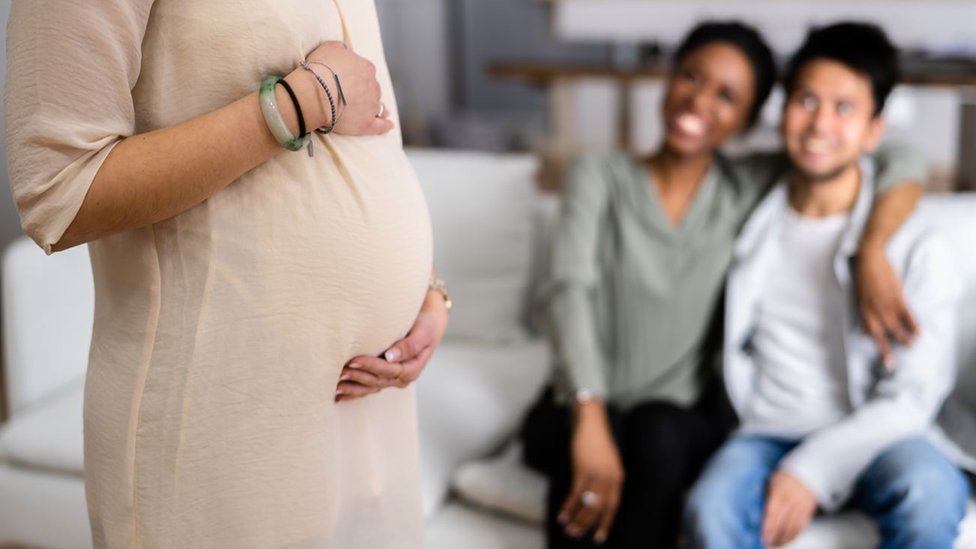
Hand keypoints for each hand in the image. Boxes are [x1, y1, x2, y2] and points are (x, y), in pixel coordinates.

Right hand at [299, 41, 392, 135]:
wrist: (316, 93)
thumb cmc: (320, 69)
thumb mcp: (330, 47)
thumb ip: (342, 49)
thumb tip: (347, 52)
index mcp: (366, 68)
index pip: (366, 71)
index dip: (358, 76)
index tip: (350, 80)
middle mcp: (373, 86)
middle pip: (373, 89)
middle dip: (366, 92)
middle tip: (355, 96)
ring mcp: (372, 105)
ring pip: (379, 106)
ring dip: (378, 107)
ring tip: (376, 111)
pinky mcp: (367, 123)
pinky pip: (381, 126)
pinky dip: (386, 125)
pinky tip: (389, 126)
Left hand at [335, 290, 448, 401]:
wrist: (428, 325)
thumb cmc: (426, 325)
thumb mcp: (423, 332)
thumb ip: (409, 346)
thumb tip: (391, 357)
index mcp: (412, 369)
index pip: (389, 371)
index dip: (371, 366)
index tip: (354, 360)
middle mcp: (402, 378)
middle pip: (377, 381)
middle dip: (358, 377)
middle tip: (339, 371)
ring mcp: (392, 379)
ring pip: (370, 387)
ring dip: (353, 388)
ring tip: (335, 386)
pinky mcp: (384, 377)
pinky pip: (368, 387)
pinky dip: (354, 392)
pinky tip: (338, 397)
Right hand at [558, 403, 622, 544]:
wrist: (591, 422)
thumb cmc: (597, 441)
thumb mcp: (607, 461)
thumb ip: (607, 478)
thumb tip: (597, 496)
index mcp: (618, 477)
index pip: (613, 505)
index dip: (606, 522)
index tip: (599, 536)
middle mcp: (610, 478)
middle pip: (600, 508)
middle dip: (589, 524)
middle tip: (578, 535)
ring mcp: (597, 474)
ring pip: (587, 504)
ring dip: (577, 519)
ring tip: (568, 529)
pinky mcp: (582, 469)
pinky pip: (575, 494)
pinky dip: (568, 507)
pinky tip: (561, 515)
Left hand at [762, 470, 816, 547]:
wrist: (806, 471)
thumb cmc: (784, 477)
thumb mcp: (770, 482)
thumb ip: (764, 496)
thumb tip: (754, 512)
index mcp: (779, 492)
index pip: (772, 513)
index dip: (767, 527)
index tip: (761, 536)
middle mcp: (791, 500)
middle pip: (782, 522)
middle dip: (773, 536)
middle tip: (766, 544)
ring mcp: (801, 506)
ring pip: (792, 527)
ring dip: (783, 539)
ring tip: (774, 545)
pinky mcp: (808, 511)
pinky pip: (801, 527)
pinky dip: (793, 536)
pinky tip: (786, 540)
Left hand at [856, 243, 917, 367]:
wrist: (869, 257)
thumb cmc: (863, 278)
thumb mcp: (859, 298)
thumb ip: (864, 317)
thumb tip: (863, 336)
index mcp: (863, 310)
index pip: (870, 333)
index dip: (878, 347)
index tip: (885, 361)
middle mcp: (873, 309)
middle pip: (882, 333)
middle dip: (888, 349)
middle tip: (892, 364)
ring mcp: (885, 302)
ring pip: (895, 324)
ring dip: (904, 337)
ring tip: (911, 347)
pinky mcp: (896, 294)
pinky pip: (906, 313)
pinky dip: (913, 323)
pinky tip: (919, 332)